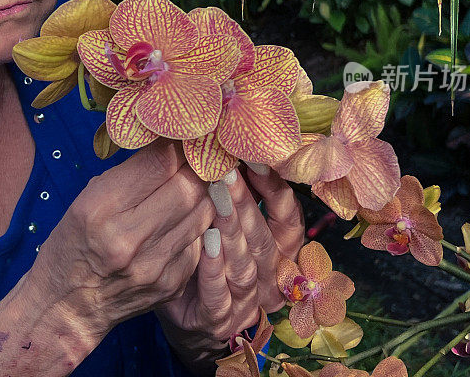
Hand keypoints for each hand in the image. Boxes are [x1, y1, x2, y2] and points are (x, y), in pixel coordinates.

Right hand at [30, 139, 215, 342]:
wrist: (67, 305)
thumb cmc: (74, 241)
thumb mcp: (88, 198)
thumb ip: (130, 172)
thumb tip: (171, 143)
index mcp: (100, 210)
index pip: (159, 163)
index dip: (177, 144)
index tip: (184, 134)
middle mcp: (129, 240)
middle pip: (188, 187)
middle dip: (197, 166)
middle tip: (200, 154)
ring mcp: (154, 266)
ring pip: (203, 213)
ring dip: (205, 192)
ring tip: (200, 179)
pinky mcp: (172, 284)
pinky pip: (200, 241)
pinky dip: (196, 224)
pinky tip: (186, 217)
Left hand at [154, 164, 304, 369]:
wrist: (181, 315)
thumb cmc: (206, 258)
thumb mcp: (225, 224)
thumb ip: (234, 196)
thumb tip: (226, 148)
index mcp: (278, 253)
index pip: (288, 219)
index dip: (275, 190)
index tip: (254, 159)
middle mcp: (269, 279)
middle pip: (264, 239)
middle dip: (247, 203)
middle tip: (227, 171)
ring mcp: (246, 303)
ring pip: (246, 266)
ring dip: (232, 231)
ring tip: (216, 199)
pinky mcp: (217, 320)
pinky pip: (220, 296)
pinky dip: (214, 270)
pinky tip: (206, 242)